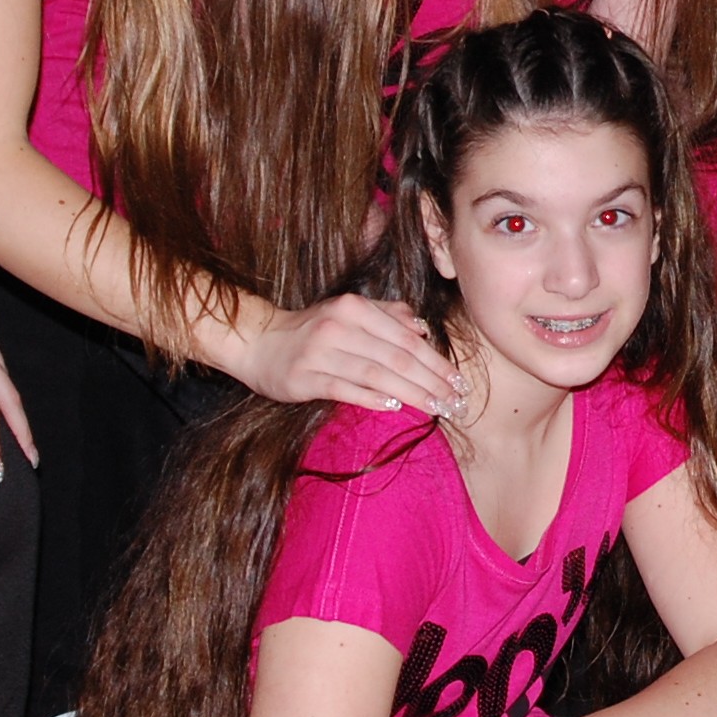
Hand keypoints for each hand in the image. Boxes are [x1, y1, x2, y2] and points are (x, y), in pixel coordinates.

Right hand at [231, 293, 463, 415]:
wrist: (257, 342)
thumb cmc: (311, 329)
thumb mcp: (348, 312)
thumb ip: (387, 315)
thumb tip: (423, 327)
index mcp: (355, 308)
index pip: (407, 338)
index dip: (437, 361)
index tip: (459, 381)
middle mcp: (339, 326)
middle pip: (397, 357)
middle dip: (432, 381)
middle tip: (455, 402)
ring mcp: (320, 352)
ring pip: (376, 374)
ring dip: (411, 393)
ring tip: (436, 408)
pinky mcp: (304, 377)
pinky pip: (345, 389)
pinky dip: (372, 398)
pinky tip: (395, 408)